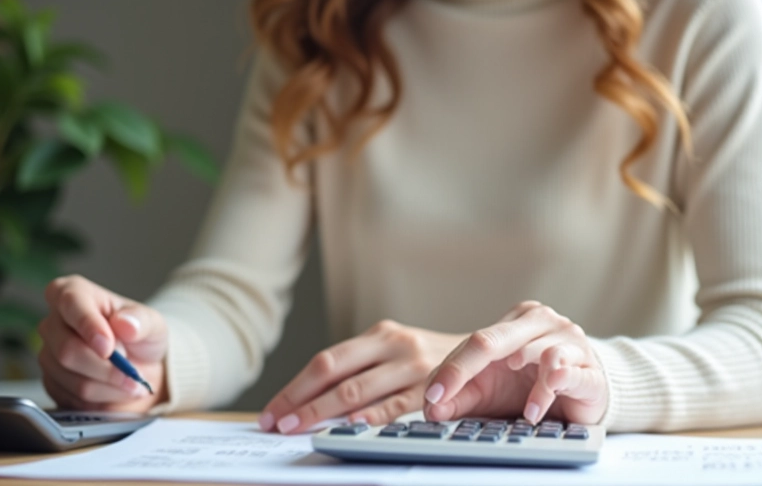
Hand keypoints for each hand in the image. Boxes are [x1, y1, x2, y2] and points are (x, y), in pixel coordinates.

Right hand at [38, 275, 167, 411]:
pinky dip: (101, 398)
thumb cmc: (141, 337)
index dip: (88, 325)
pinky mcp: (51, 382)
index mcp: (76, 293)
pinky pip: (71, 396)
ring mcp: (49, 353)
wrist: (141, 368)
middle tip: (133, 372)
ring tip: (131, 380)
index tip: (108, 348)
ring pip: (71, 377)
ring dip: (109, 384)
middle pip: (67, 349)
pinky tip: (116, 388)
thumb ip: (141, 321)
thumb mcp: (153, 323)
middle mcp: (55, 321)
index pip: (69, 302)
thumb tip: (125, 323)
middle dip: (106, 367)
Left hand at [260, 320, 464, 433]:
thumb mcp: (396, 353)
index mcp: (381, 334)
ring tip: (297, 428)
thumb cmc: (430, 362)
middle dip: (300, 400)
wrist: (488, 357)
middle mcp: (394, 344)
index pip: (326, 361)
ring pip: (356, 389)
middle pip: (333, 370)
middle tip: (276, 423)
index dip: (294, 387)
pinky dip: (368, 416)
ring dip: (321, 411)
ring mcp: (413, 365)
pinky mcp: (431, 388)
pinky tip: (348, 425)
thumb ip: (362, 370)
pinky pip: (394, 405)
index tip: (272, 411)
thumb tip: (308, 402)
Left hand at [423, 301, 607, 424]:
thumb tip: (433, 406)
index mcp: (517, 321)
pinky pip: (568, 372)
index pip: (476, 341)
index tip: (432, 395)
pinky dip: (549, 390)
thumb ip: (462, 395)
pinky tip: (535, 410)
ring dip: (523, 385)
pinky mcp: (591, 369)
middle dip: (464, 369)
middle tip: (443, 397)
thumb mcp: (492, 391)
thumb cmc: (536, 384)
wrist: (587, 393)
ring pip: (540, 353)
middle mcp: (542, 322)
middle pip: (496, 339)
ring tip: (519, 411)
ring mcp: (570, 341)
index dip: (450, 369)